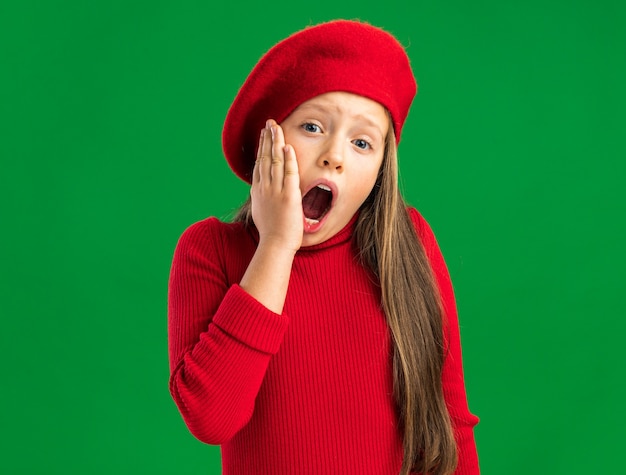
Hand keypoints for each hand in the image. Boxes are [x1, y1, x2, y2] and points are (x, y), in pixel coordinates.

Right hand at [250, 119, 302, 252]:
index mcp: (258, 191)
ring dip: (276, 142)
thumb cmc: (272, 233)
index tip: (264, 135)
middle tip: (269, 123)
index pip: (260, 164)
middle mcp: (265, 188)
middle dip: (267, 138)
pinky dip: (289, 159)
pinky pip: (289, 173)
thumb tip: (261, 195)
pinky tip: (288, 146)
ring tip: (276, 127)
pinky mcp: (289, 196)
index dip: (262, 148)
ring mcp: (276, 191)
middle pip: (266, 157)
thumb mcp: (261, 212)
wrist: (275, 245)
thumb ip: (263, 200)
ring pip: (276, 161)